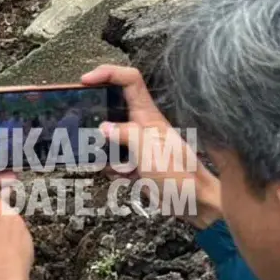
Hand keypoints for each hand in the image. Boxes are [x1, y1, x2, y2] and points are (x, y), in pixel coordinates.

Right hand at [80, 65, 220, 226]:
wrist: (197, 206)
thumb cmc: (181, 176)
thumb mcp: (149, 150)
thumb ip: (125, 134)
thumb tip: (103, 128)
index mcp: (148, 116)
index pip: (129, 80)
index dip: (108, 73)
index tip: (85, 79)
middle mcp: (142, 126)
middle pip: (112, 107)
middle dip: (95, 117)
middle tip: (82, 126)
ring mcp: (138, 145)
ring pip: (108, 137)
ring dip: (101, 148)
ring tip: (107, 160)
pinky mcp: (136, 164)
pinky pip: (112, 160)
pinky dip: (109, 168)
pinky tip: (119, 176)